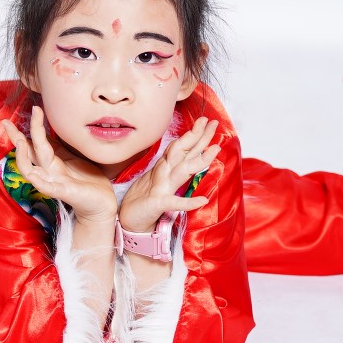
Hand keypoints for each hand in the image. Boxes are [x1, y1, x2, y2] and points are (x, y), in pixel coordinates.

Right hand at [3, 106, 118, 223]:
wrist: (101, 202)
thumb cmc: (88, 180)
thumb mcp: (73, 157)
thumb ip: (60, 147)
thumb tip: (50, 130)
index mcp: (52, 161)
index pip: (34, 143)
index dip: (30, 127)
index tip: (32, 108)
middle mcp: (48, 171)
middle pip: (27, 153)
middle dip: (16, 137)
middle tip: (6, 122)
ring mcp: (53, 182)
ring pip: (29, 170)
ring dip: (23, 156)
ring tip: (21, 141)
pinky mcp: (62, 192)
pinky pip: (46, 187)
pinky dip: (37, 181)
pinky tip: (31, 174)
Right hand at [119, 117, 220, 233]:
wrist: (128, 220)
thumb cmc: (144, 200)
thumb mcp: (159, 181)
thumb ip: (172, 168)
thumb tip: (189, 156)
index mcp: (164, 168)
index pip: (181, 147)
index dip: (194, 134)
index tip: (207, 122)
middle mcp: (163, 174)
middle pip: (183, 152)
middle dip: (198, 137)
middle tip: (211, 123)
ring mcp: (161, 188)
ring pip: (182, 170)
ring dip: (198, 160)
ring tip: (214, 150)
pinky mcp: (158, 204)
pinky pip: (175, 203)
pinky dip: (189, 202)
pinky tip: (203, 200)